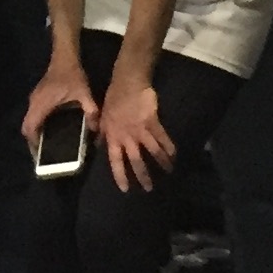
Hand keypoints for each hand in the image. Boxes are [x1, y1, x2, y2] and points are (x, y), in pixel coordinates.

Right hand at [23, 56, 96, 153]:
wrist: (64, 57)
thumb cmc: (72, 75)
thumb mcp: (84, 94)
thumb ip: (90, 111)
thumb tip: (94, 129)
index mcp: (42, 105)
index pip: (29, 128)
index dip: (32, 143)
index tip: (40, 155)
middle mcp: (34, 103)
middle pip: (26, 127)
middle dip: (33, 141)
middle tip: (45, 153)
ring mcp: (34, 99)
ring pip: (29, 120)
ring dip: (35, 132)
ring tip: (48, 144)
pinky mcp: (38, 96)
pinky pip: (34, 114)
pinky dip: (38, 124)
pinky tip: (50, 128)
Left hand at [99, 73, 177, 191]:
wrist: (127, 83)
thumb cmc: (113, 98)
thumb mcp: (103, 116)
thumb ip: (102, 133)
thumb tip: (98, 146)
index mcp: (113, 137)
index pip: (115, 161)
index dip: (120, 175)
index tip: (125, 189)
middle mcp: (127, 137)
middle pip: (136, 161)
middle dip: (143, 175)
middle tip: (149, 188)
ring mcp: (140, 130)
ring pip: (152, 151)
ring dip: (161, 162)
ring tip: (168, 171)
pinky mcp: (152, 122)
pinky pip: (162, 137)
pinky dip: (169, 146)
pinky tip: (174, 154)